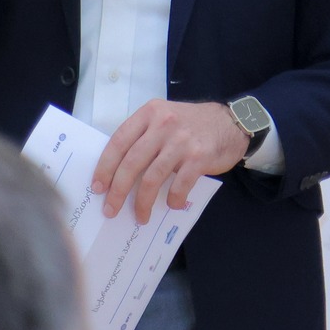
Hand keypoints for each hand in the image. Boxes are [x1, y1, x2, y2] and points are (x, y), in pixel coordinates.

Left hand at [91, 100, 244, 219]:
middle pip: (131, 163)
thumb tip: (119, 169)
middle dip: (117, 190)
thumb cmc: (193, 124)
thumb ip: (144, 135)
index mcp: (150, 113)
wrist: (232, 122)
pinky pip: (179, 185)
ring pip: (151, 178)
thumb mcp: (165, 117)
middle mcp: (163, 124)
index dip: (105, 166)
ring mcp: (181, 141)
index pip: (118, 142)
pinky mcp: (199, 157)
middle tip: (111, 209)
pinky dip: (173, 199)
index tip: (98, 186)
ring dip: (142, 202)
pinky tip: (172, 204)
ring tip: (140, 216)